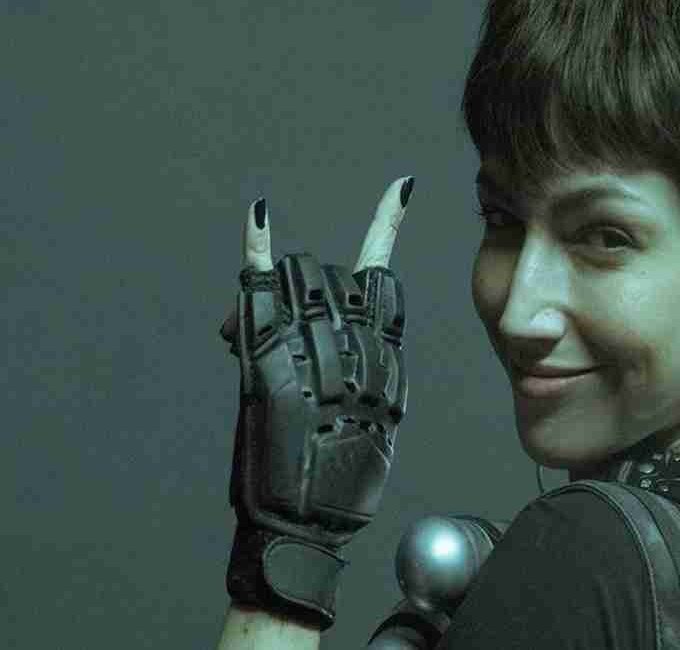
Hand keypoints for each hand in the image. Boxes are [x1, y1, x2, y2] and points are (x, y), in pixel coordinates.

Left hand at [221, 176, 414, 542]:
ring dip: (279, 282)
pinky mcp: (270, 360)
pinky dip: (254, 247)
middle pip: (335, 272)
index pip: (382, 276)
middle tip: (277, 324)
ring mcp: (312, 346)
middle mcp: (355, 340)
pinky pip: (262, 293)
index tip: (396, 195)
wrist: (308, 517)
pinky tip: (258, 213)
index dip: (383, 234)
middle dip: (309, 281)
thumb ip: (377, 367)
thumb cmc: (342, 477)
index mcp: (385, 352)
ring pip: (303, 275)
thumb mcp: (379, 417)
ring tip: (250, 329)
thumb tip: (372, 330)